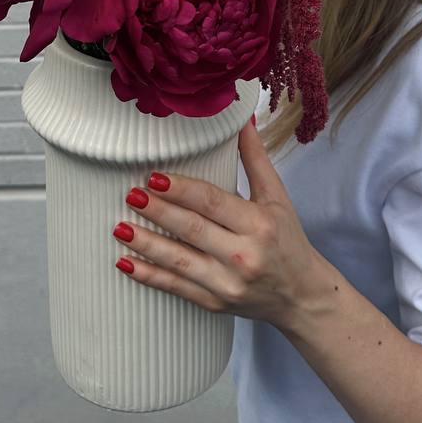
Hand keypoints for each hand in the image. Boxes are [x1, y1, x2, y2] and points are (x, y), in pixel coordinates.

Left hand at [111, 116, 325, 329]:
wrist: (302, 296)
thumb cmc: (288, 240)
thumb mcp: (277, 197)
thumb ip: (254, 159)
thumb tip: (241, 119)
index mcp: (258, 223)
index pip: (212, 202)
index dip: (181, 190)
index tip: (154, 177)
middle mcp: (243, 255)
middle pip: (192, 229)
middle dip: (158, 212)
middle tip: (131, 194)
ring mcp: (227, 283)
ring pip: (179, 261)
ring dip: (146, 244)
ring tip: (119, 226)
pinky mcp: (215, 303)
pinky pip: (177, 288)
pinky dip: (150, 276)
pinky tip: (125, 263)